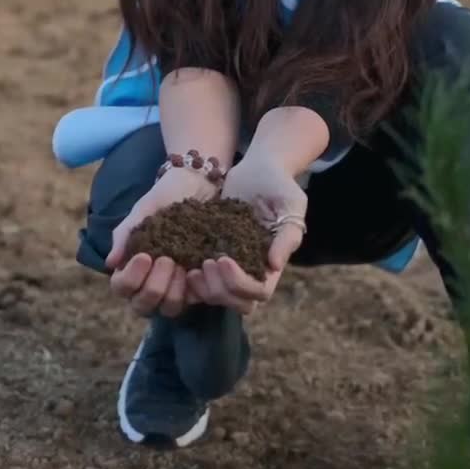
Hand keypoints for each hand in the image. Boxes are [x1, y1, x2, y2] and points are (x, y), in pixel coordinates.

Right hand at [106, 166, 216, 318]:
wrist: (200, 185)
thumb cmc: (166, 197)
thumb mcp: (143, 211)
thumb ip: (125, 235)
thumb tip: (111, 263)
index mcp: (132, 266)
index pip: (122, 288)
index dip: (131, 278)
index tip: (145, 256)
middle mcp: (150, 282)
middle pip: (143, 306)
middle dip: (153, 286)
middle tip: (167, 259)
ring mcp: (175, 287)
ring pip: (168, 309)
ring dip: (173, 291)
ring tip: (182, 265)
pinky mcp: (199, 285)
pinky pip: (195, 300)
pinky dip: (196, 287)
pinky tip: (200, 268)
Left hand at [186, 147, 307, 314]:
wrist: (259, 167)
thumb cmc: (280, 184)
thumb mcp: (291, 205)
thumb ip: (287, 235)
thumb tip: (273, 265)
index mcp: (271, 264)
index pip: (258, 293)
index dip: (239, 284)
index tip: (223, 258)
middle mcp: (251, 269)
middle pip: (235, 301)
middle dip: (217, 289)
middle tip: (203, 263)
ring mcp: (231, 264)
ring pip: (215, 294)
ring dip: (202, 287)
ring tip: (189, 267)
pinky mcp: (212, 252)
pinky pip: (202, 277)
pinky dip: (190, 275)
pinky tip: (178, 259)